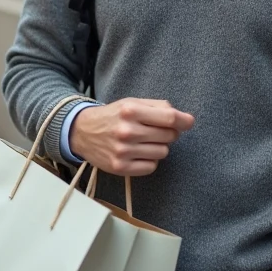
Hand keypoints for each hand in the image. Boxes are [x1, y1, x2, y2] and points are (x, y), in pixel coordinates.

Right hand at [69, 98, 194, 176]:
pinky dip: (149, 160)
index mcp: (130, 110)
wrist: (82, 132)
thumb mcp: (132, 103)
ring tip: (144, 141)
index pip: (169, 118)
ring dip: (159, 147)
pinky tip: (138, 153)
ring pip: (162, 153)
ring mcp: (123, 151)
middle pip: (168, 136)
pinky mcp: (120, 167)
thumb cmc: (113, 116)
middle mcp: (127, 131)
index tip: (188, 122)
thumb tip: (184, 119)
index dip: (184, 121)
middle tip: (156, 130)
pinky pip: (151, 166)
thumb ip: (158, 107)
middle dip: (168, 133)